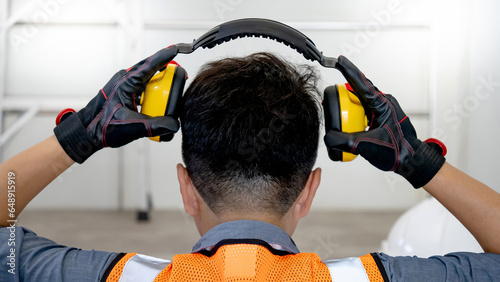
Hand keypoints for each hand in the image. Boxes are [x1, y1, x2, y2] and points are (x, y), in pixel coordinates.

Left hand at [54, 45, 179, 163]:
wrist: (87, 132)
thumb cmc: (102, 126)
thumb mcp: (132, 126)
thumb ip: (155, 125)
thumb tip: (174, 124)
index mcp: (126, 83)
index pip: (149, 65)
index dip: (164, 56)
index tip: (176, 48)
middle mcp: (125, 80)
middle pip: (150, 69)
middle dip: (166, 69)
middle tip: (179, 73)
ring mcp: (124, 86)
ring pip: (147, 78)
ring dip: (159, 83)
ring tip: (170, 89)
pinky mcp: (125, 93)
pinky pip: (142, 88)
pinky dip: (152, 92)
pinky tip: (157, 101)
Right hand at [324, 56, 444, 187]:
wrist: (411, 161)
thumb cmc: (399, 152)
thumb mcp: (367, 146)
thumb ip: (344, 141)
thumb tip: (329, 137)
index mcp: (382, 104)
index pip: (361, 83)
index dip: (348, 70)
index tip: (338, 60)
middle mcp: (382, 103)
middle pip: (357, 92)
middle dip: (343, 96)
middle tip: (331, 101)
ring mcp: (382, 110)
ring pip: (359, 103)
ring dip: (349, 110)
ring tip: (343, 121)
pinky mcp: (379, 118)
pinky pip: (362, 112)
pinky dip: (354, 118)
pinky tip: (351, 128)